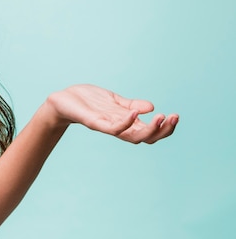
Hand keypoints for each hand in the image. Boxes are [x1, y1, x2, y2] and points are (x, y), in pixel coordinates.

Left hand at [47, 84, 178, 143]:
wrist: (62, 101)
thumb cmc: (87, 101)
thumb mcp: (113, 100)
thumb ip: (131, 105)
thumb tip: (152, 107)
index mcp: (125, 123)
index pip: (149, 131)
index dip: (164, 128)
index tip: (176, 116)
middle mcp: (118, 128)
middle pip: (146, 138)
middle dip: (163, 130)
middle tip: (173, 118)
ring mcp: (107, 127)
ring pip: (132, 137)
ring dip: (149, 130)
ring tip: (160, 117)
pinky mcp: (95, 123)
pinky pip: (113, 128)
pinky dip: (125, 122)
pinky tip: (135, 113)